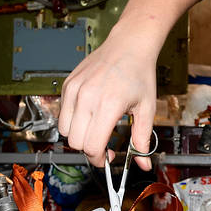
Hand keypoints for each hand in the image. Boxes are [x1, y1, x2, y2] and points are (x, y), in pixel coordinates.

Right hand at [57, 0, 209, 167]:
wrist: (129, 45)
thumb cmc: (140, 74)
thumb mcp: (146, 109)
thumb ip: (142, 139)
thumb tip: (144, 164)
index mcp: (108, 105)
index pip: (92, 146)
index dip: (99, 159)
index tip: (108, 158)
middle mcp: (87, 98)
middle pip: (76, 142)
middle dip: (90, 149)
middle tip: (104, 145)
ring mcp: (74, 90)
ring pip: (65, 130)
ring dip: (79, 136)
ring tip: (96, 129)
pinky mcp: (67, 84)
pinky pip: (63, 114)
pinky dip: (73, 121)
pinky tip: (90, 113)